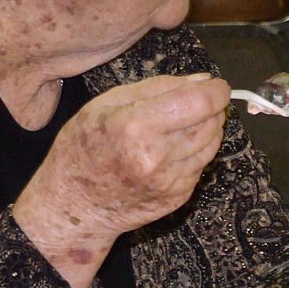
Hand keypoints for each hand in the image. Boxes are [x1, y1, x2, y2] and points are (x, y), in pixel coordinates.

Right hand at [13, 73, 227, 287]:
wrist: (72, 206)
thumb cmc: (82, 147)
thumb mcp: (107, 103)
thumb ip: (159, 87)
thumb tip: (203, 81)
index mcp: (136, 127)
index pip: (199, 102)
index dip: (216, 90)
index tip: (216, 85)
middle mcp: (157, 158)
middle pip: (211, 122)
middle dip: (213, 107)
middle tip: (196, 102)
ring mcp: (169, 182)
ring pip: (212, 143)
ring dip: (207, 128)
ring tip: (181, 124)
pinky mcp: (178, 198)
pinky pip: (201, 164)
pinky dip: (195, 151)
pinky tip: (171, 150)